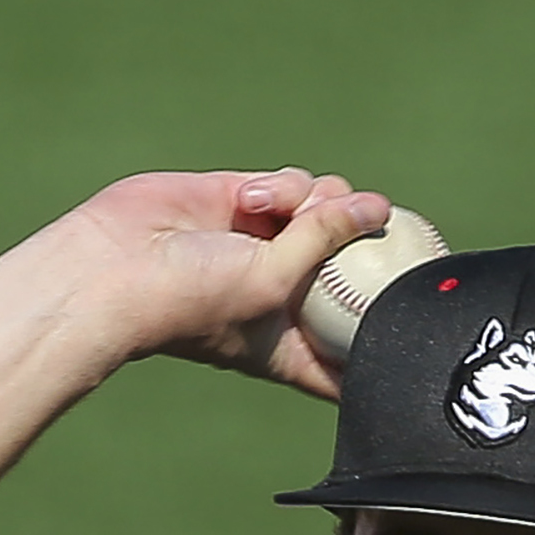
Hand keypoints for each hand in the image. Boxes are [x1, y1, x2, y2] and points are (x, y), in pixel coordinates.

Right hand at [56, 168, 391, 399]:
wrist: (116, 267)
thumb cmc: (193, 302)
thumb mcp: (276, 281)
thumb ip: (328, 238)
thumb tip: (375, 205)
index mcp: (295, 342)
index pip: (351, 350)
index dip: (386, 335)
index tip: (418, 320)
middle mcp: (284, 293)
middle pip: (353, 261)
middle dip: (357, 239)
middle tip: (347, 230)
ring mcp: (265, 244)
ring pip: (327, 209)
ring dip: (316, 202)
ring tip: (278, 212)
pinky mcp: (244, 201)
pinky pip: (290, 183)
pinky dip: (280, 186)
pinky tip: (249, 199)